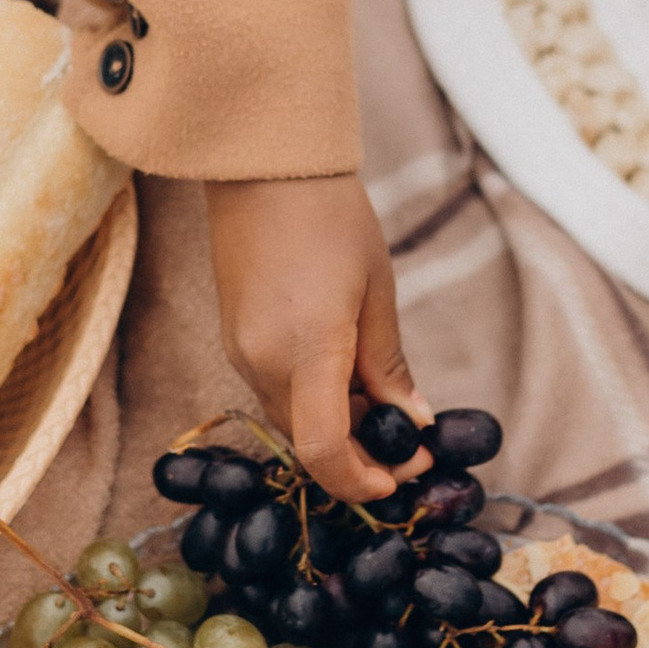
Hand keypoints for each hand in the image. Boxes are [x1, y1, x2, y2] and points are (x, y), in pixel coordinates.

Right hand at [205, 175, 429, 504]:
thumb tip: (414, 420)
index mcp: (306, 350)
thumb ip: (389, 365)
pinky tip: (346, 376)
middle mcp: (262, 363)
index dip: (359, 480)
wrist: (264, 168)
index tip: (396, 478)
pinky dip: (312, 400)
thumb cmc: (331, 218)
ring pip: (290, 419)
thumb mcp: (377, 292)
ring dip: (335, 426)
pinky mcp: (234, 340)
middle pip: (308, 441)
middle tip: (407, 443)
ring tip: (382, 402)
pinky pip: (275, 391)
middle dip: (357, 454)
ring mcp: (241, 353)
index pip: (323, 450)